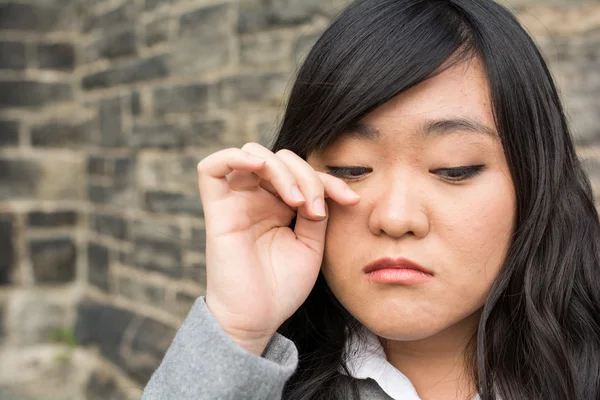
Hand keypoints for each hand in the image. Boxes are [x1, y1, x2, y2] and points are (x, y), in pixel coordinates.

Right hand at [196, 142, 360, 354]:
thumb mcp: (311, 243)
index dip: (329, 179)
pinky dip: (235, 157)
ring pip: (253, 154)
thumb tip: (323, 186)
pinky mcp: (217, 210)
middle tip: (317, 208)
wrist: (258, 318)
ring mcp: (236, 202)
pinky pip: (211, 167)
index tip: (352, 201)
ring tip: (296, 201)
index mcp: (279, 205)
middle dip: (307, 175)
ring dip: (280, 169)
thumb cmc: (283, 286)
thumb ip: (315, 209)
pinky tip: (260, 167)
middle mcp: (257, 199)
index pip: (303, 173)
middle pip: (280, 158)